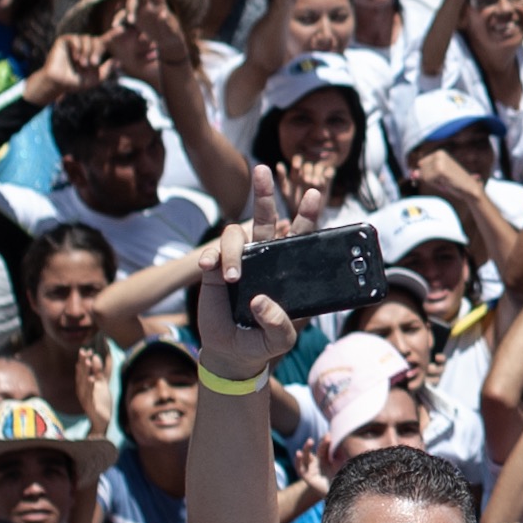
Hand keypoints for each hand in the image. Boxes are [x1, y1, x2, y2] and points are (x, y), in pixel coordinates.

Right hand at [191, 167, 324, 379]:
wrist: (233, 352)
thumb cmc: (263, 341)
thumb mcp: (280, 339)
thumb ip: (279, 324)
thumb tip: (261, 301)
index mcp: (290, 268)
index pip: (302, 236)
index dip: (308, 213)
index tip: (314, 193)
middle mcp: (266, 257)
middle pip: (267, 218)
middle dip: (265, 192)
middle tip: (262, 169)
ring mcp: (240, 260)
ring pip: (236, 233)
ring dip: (234, 250)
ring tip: (234, 277)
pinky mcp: (215, 269)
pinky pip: (212, 252)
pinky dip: (211, 257)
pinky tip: (208, 269)